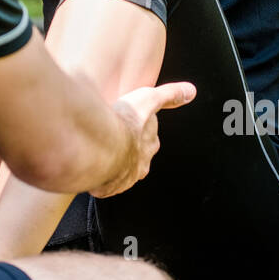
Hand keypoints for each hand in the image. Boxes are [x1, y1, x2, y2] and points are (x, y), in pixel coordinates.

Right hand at [89, 81, 195, 198]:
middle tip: (111, 138)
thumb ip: (170, 94)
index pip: (148, 140)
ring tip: (96, 151)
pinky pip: (102, 183)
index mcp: (149, 146)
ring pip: (117, 172)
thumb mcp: (149, 98)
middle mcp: (139, 165)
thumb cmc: (124, 122)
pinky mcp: (106, 188)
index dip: (138, 131)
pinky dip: (95, 174)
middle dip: (126, 151)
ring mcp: (122, 178)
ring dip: (109, 163)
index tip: (128, 124)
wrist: (101, 145)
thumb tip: (191, 91)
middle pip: (135, 159)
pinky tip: (88, 164)